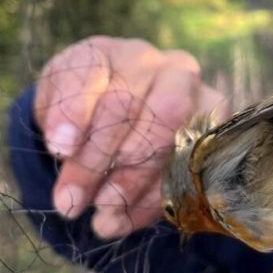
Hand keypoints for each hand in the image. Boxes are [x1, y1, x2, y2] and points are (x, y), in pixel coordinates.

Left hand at [34, 36, 225, 237]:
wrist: (125, 126)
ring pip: (169, 129)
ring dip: (131, 180)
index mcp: (107, 53)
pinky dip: (154, 198)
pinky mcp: (216, 125)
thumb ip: (58, 122)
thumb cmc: (83, 116)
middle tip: (70, 202)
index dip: (74, 110)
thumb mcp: (55, 113)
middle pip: (126, 103)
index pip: (89, 72)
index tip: (57, 149)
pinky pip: (190, 162)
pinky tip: (124, 219)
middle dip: (97, 159)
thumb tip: (66, 150)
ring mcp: (196, 92)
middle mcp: (157, 64)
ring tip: (102, 216)